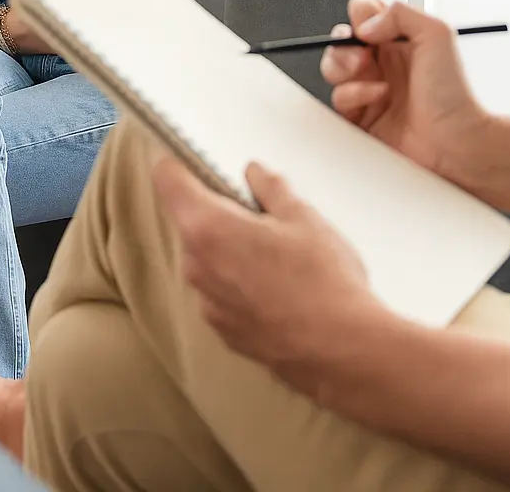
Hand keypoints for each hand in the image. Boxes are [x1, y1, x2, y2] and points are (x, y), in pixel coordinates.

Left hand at [151, 154, 385, 400]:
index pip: (167, 179)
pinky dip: (239, 282)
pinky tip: (278, 287)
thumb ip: (271, 189)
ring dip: (229, 249)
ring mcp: (206, 301)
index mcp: (207, 227)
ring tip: (278, 255)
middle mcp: (195, 265)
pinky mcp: (222, 329)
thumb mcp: (303, 218)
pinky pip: (220, 290)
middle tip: (262, 212)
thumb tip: (254, 174)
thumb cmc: (323, 282)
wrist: (342, 352)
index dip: (177, 163)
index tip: (191, 159)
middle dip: (218, 210)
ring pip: (206, 258)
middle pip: (190, 220)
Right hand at [319, 0, 495, 191]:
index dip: (360, 17)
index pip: (364, 14)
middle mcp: (382, 63)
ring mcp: (369, 88)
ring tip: (368, 77)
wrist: (454, 142)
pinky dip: (352, 95)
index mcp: (399, 40)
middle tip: (361, 56)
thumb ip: (401, 13)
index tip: (369, 28)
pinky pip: (338, 100)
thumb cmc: (453, 95)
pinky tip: (377, 98)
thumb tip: (366, 24)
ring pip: (334, 68)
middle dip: (343, 45)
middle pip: (342, 41)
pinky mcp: (360, 116)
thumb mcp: (438, 34)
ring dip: (343, 69)